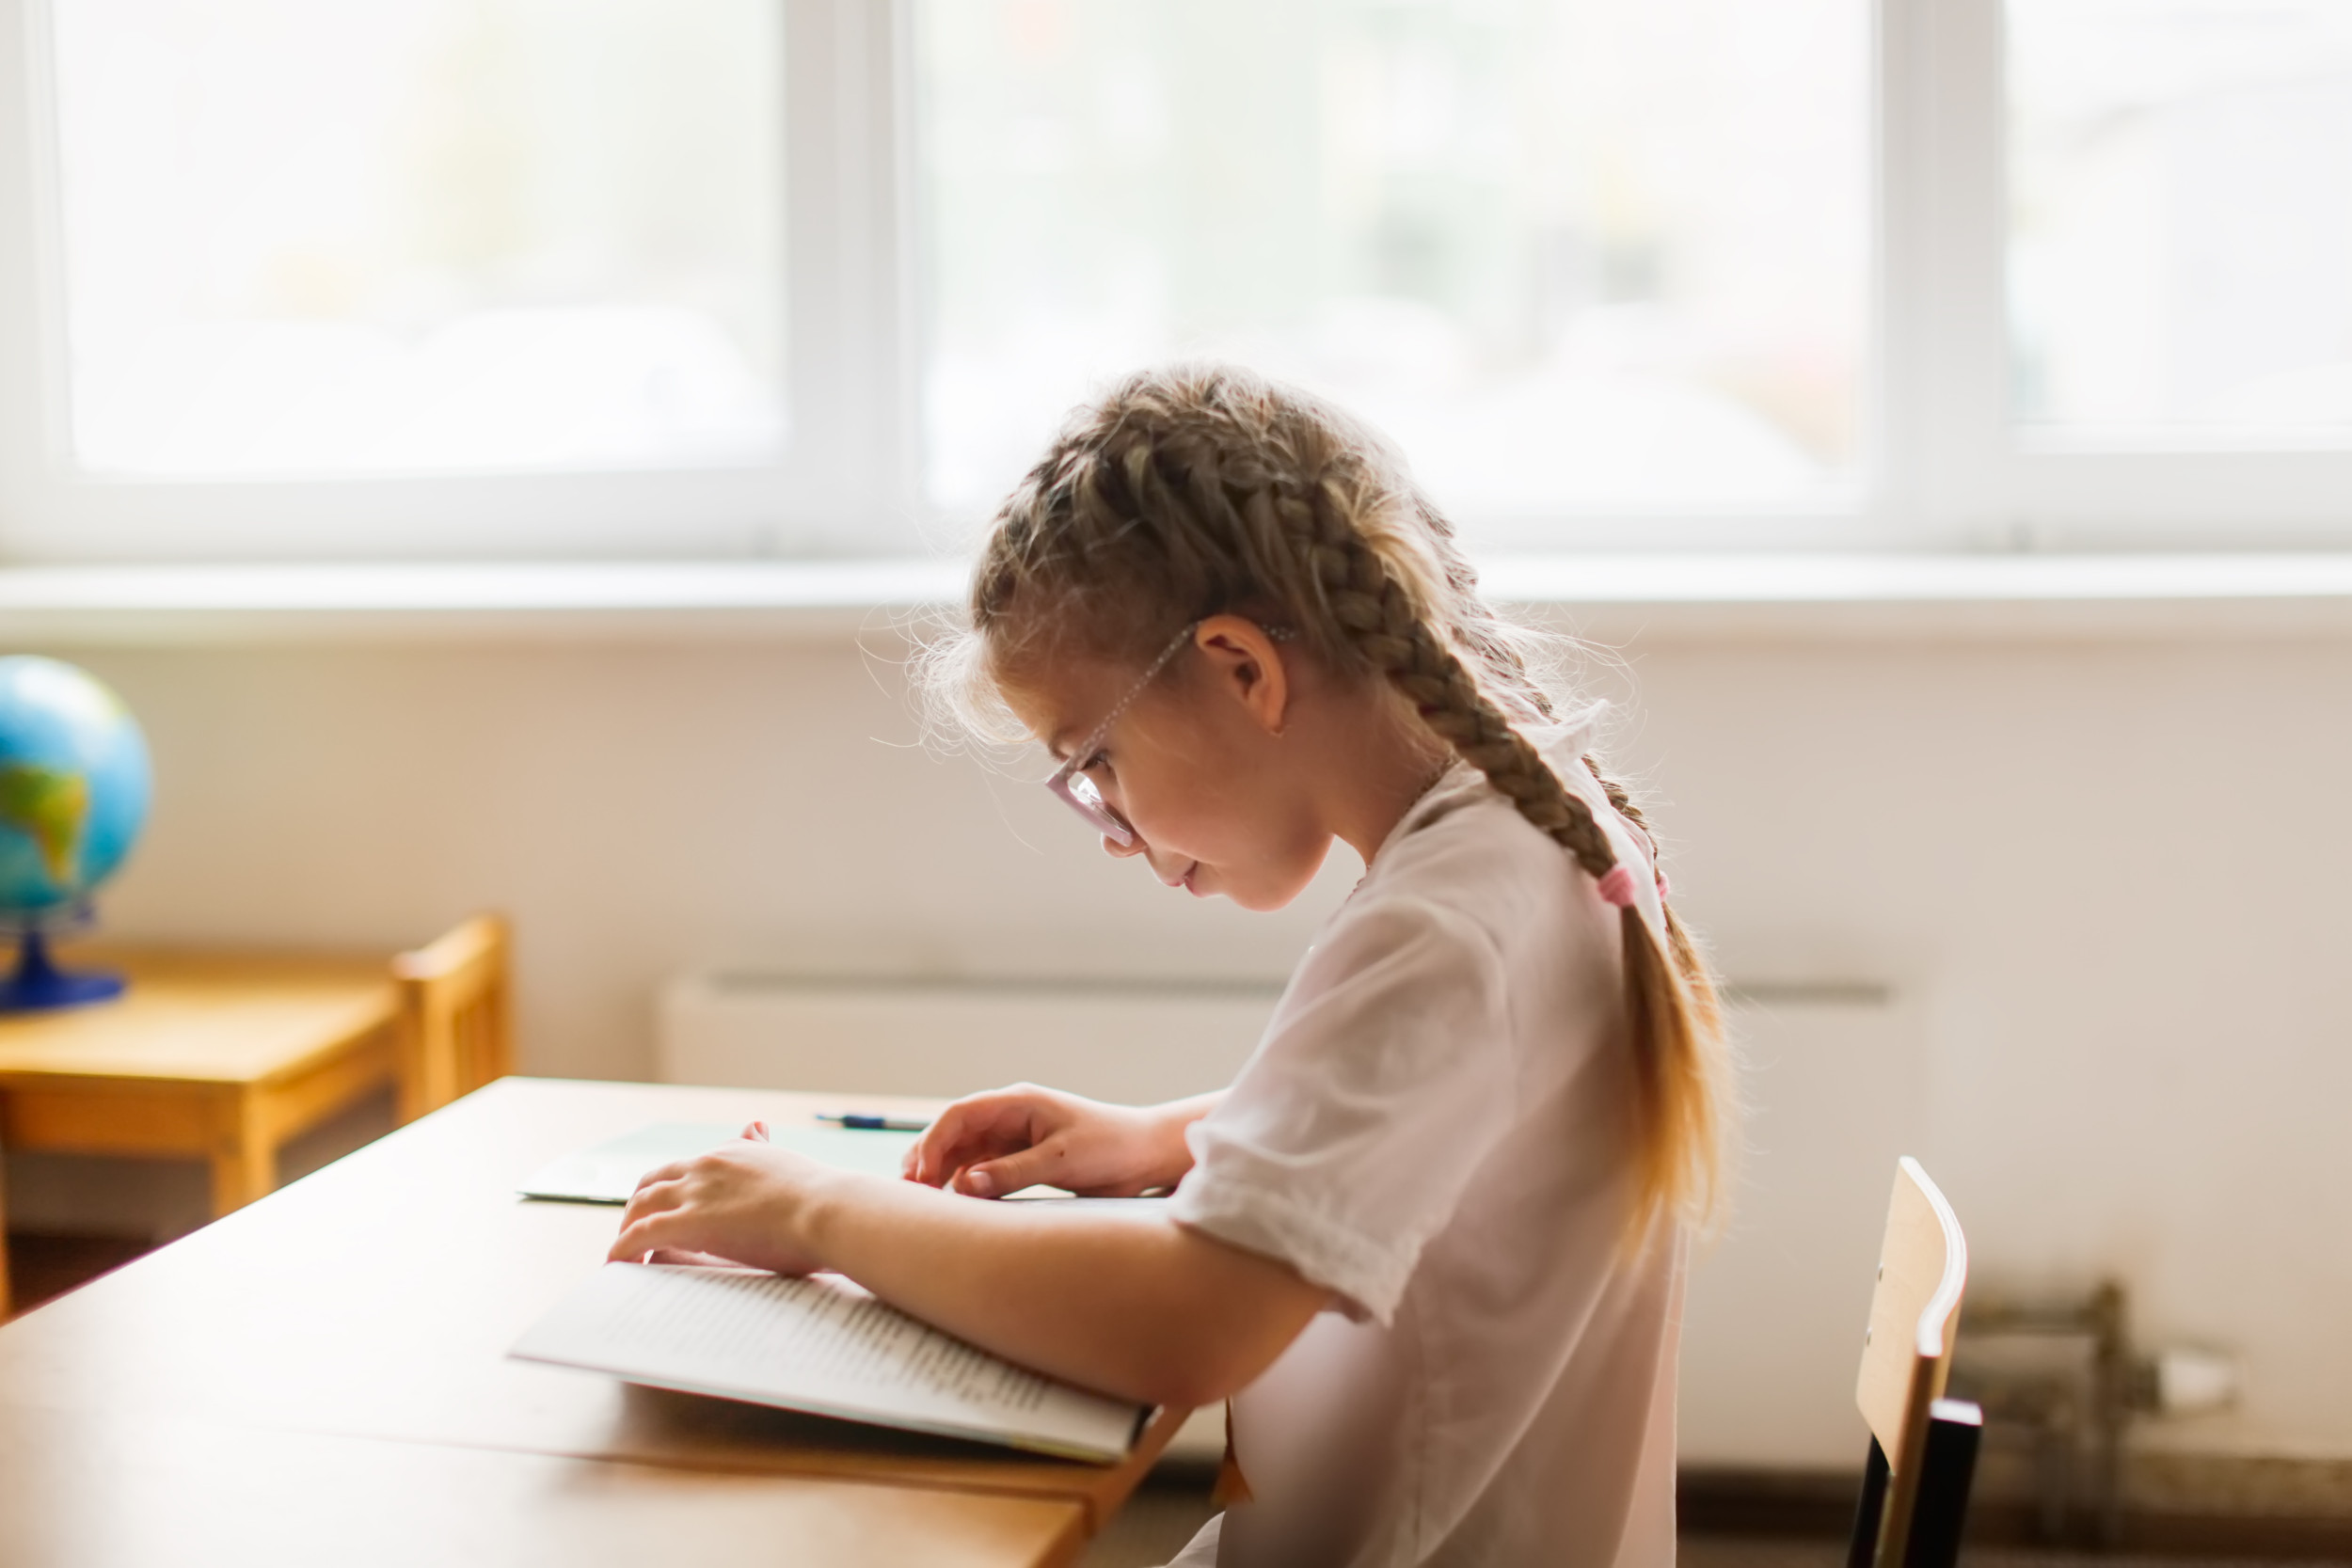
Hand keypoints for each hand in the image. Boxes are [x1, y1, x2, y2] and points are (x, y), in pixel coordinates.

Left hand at [607, 1121, 836, 1273]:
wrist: (829, 1210)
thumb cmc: (821, 1199)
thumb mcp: (787, 1163)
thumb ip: (765, 1148)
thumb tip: (756, 1125)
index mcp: (734, 1152)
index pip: (690, 1166)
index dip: (673, 1187)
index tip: (670, 1207)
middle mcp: (709, 1165)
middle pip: (654, 1181)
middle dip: (639, 1205)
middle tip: (636, 1231)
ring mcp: (697, 1191)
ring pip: (641, 1204)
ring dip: (627, 1227)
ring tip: (623, 1252)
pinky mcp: (691, 1220)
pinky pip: (641, 1234)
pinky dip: (622, 1248)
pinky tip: (615, 1264)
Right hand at [903, 1084, 1195, 1198]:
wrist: (1145, 1155)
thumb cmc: (1110, 1148)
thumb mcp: (1060, 1161)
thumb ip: (1011, 1173)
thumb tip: (963, 1185)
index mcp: (1018, 1102)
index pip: (959, 1115)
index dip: (933, 1142)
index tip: (920, 1175)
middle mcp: (1011, 1116)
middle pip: (954, 1132)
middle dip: (927, 1157)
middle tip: (910, 1193)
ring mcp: (1014, 1136)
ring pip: (964, 1151)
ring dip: (942, 1171)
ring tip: (922, 1201)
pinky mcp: (1021, 1158)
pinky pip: (982, 1168)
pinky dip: (963, 1183)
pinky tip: (954, 1204)